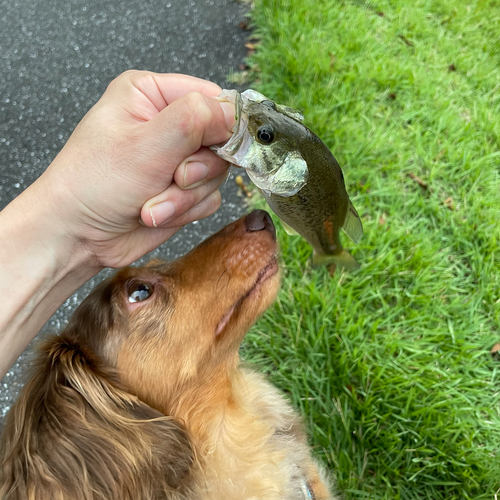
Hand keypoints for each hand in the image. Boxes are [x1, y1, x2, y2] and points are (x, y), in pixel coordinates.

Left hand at [39, 70, 234, 267]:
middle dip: (197, 169)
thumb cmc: (95, 183)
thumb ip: (195, 120)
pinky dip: (185, 210)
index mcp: (152, 95)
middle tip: (173, 178)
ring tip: (152, 204)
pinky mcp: (181, 190)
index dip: (222, 124)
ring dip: (185, 196)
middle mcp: (167, 124)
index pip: (212, 98)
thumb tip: (234, 114)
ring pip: (216, 174)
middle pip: (219, 140)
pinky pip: (208, 198)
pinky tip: (155, 214)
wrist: (78, 235)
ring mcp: (176, 159)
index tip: (214, 147)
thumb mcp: (146, 145)